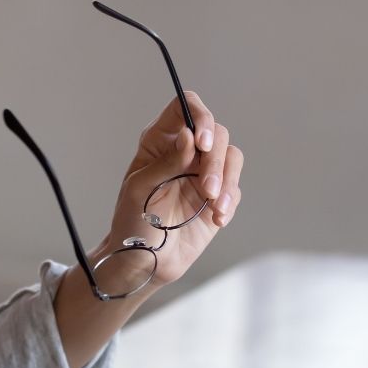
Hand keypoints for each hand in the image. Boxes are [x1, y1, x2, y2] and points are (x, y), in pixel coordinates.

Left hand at [101, 91, 243, 288]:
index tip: (203, 143)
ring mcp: (203, 173)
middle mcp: (184, 151)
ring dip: (227, 180)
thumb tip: (188, 135)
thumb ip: (166, 162)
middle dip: (215, 160)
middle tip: (207, 188)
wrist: (145, 260)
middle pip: (216, 132)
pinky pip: (235, 187)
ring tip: (214, 205)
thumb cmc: (133, 221)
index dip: (199, 116)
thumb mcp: (141, 189)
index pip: (184, 107)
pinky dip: (230, 201)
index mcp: (159, 141)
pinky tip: (216, 218)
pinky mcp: (218, 196)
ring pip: (232, 156)